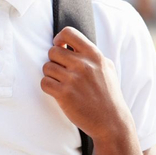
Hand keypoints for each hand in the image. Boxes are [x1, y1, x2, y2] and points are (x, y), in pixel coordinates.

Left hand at [40, 26, 132, 143]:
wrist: (112, 122)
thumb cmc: (108, 94)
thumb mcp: (106, 68)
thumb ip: (90, 54)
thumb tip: (69, 43)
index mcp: (94, 55)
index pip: (68, 33)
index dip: (59, 39)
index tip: (60, 47)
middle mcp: (83, 65)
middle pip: (52, 51)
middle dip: (54, 61)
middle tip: (62, 71)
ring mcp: (73, 79)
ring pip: (46, 67)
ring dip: (51, 75)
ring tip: (62, 83)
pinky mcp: (64, 94)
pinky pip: (44, 82)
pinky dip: (48, 87)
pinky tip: (58, 92)